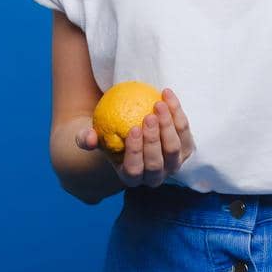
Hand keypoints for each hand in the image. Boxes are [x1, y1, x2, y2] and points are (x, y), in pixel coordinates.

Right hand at [74, 87, 195, 187]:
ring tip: (159, 104)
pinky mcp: (186, 149)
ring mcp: (173, 164)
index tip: (133, 128)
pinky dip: (177, 112)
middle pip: (157, 163)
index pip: (134, 170)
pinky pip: (184, 131)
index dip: (136, 152)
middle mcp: (155, 176)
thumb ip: (86, 138)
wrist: (130, 129)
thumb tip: (89, 138)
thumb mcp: (92, 137)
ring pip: (175, 149)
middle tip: (148, 116)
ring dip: (169, 126)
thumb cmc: (107, 136)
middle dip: (154, 140)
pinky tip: (166, 93)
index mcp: (132, 178)